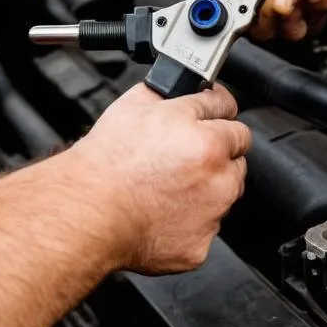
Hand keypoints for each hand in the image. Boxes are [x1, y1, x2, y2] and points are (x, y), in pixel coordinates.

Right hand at [65, 83, 249, 274]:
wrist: (89, 211)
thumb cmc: (105, 163)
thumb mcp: (133, 106)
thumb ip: (167, 91)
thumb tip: (181, 84)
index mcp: (204, 137)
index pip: (227, 109)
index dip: (215, 109)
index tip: (212, 114)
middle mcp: (216, 173)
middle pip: (237, 152)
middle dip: (217, 149)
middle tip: (184, 155)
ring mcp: (212, 210)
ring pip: (226, 190)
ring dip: (209, 185)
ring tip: (170, 185)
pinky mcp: (202, 242)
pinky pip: (207, 226)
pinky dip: (192, 220)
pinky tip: (165, 211)